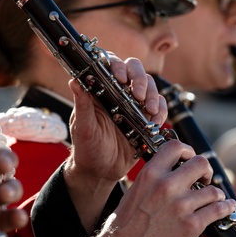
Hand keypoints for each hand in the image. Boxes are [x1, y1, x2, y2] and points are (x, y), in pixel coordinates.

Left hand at [63, 53, 166, 228]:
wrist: (100, 171)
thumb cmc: (86, 147)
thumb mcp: (83, 127)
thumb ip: (82, 105)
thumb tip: (74, 80)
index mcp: (101, 89)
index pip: (111, 64)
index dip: (117, 66)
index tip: (119, 78)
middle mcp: (119, 92)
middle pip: (135, 69)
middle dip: (140, 79)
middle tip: (138, 95)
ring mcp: (135, 104)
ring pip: (150, 85)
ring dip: (153, 95)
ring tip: (149, 111)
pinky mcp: (147, 117)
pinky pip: (160, 106)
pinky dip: (161, 111)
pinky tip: (155, 121)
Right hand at [83, 139, 235, 236]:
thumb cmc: (125, 226)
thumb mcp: (135, 191)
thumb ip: (154, 178)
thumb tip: (172, 169)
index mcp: (150, 174)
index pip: (175, 147)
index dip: (187, 150)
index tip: (190, 158)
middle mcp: (166, 186)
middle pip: (200, 163)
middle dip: (206, 170)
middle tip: (204, 179)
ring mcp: (180, 206)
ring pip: (213, 189)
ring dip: (216, 193)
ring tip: (214, 198)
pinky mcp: (191, 225)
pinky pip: (218, 210)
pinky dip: (226, 207)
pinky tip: (226, 207)